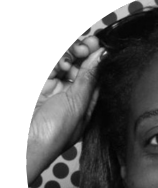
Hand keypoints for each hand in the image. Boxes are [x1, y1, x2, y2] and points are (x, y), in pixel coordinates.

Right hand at [27, 36, 104, 185]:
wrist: (25, 143)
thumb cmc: (52, 134)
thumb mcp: (76, 105)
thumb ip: (88, 80)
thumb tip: (102, 57)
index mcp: (85, 106)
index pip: (95, 77)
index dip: (98, 60)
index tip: (101, 45)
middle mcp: (70, 96)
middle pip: (80, 66)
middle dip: (85, 52)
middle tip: (88, 44)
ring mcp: (53, 89)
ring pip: (65, 62)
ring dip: (71, 53)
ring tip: (76, 52)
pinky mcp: (41, 84)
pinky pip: (52, 67)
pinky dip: (58, 61)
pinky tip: (63, 63)